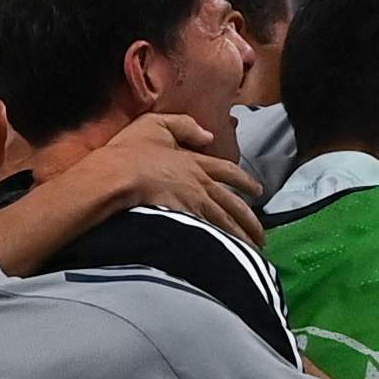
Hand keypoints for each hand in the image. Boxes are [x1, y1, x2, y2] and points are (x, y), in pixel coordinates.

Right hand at [84, 113, 265, 239]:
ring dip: (242, 237)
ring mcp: (193, 205)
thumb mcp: (156, 124)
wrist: (116, 176)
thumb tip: (207, 135)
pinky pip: (209, 236)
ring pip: (226, 223)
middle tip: (262, 235)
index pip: (228, 171)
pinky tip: (229, 254)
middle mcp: (200, 185)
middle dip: (250, 220)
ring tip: (253, 250)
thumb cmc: (131, 150)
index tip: (258, 191)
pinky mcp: (183, 222)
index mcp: (194, 162)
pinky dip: (222, 245)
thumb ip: (184, 125)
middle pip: (234, 204)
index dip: (245, 181)